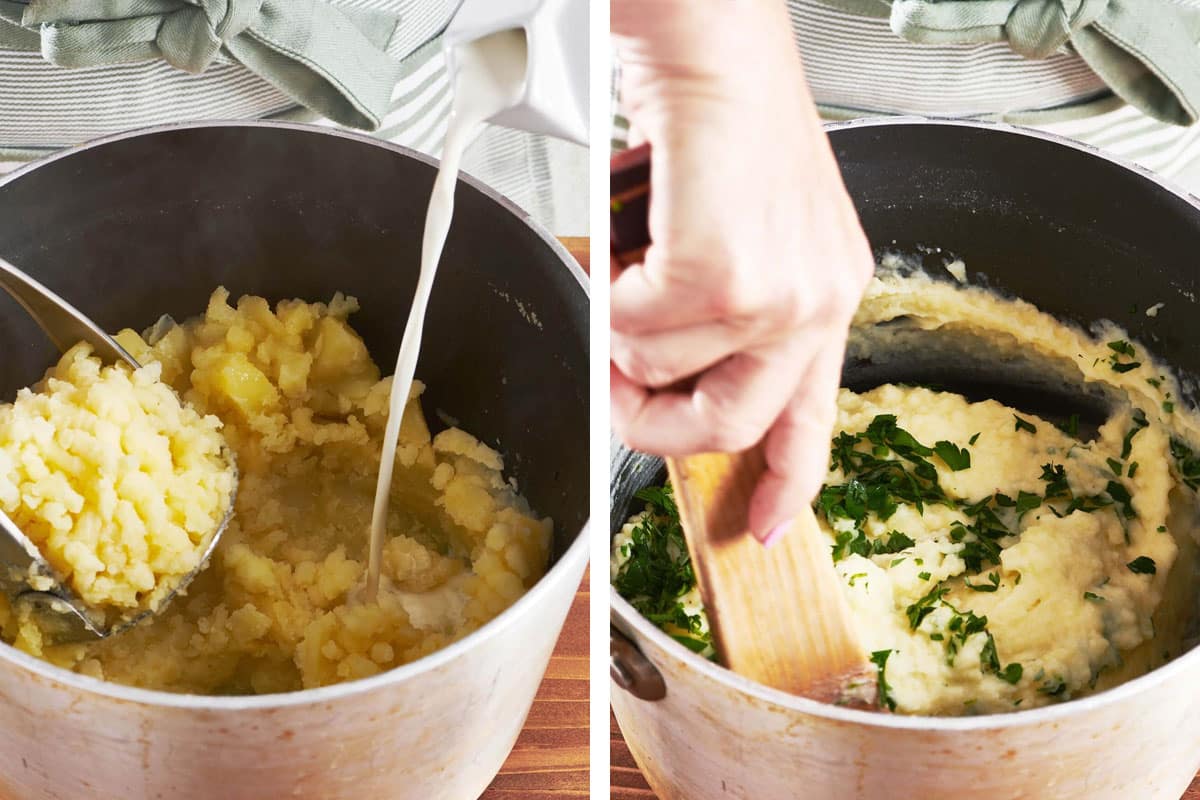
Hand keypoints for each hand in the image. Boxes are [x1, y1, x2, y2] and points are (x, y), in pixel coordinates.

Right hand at [610, 0, 873, 543]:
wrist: (713, 39)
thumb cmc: (719, 115)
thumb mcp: (743, 227)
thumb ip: (720, 309)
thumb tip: (648, 372)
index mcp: (828, 290)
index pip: (815, 414)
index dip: (789, 480)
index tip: (767, 528)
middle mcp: (819, 298)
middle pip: (735, 424)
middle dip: (657, 422)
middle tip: (616, 390)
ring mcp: (779, 291)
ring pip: (663, 368)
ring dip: (624, 325)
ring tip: (628, 263)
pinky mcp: (728, 273)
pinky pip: (634, 327)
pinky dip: (611, 288)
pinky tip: (631, 238)